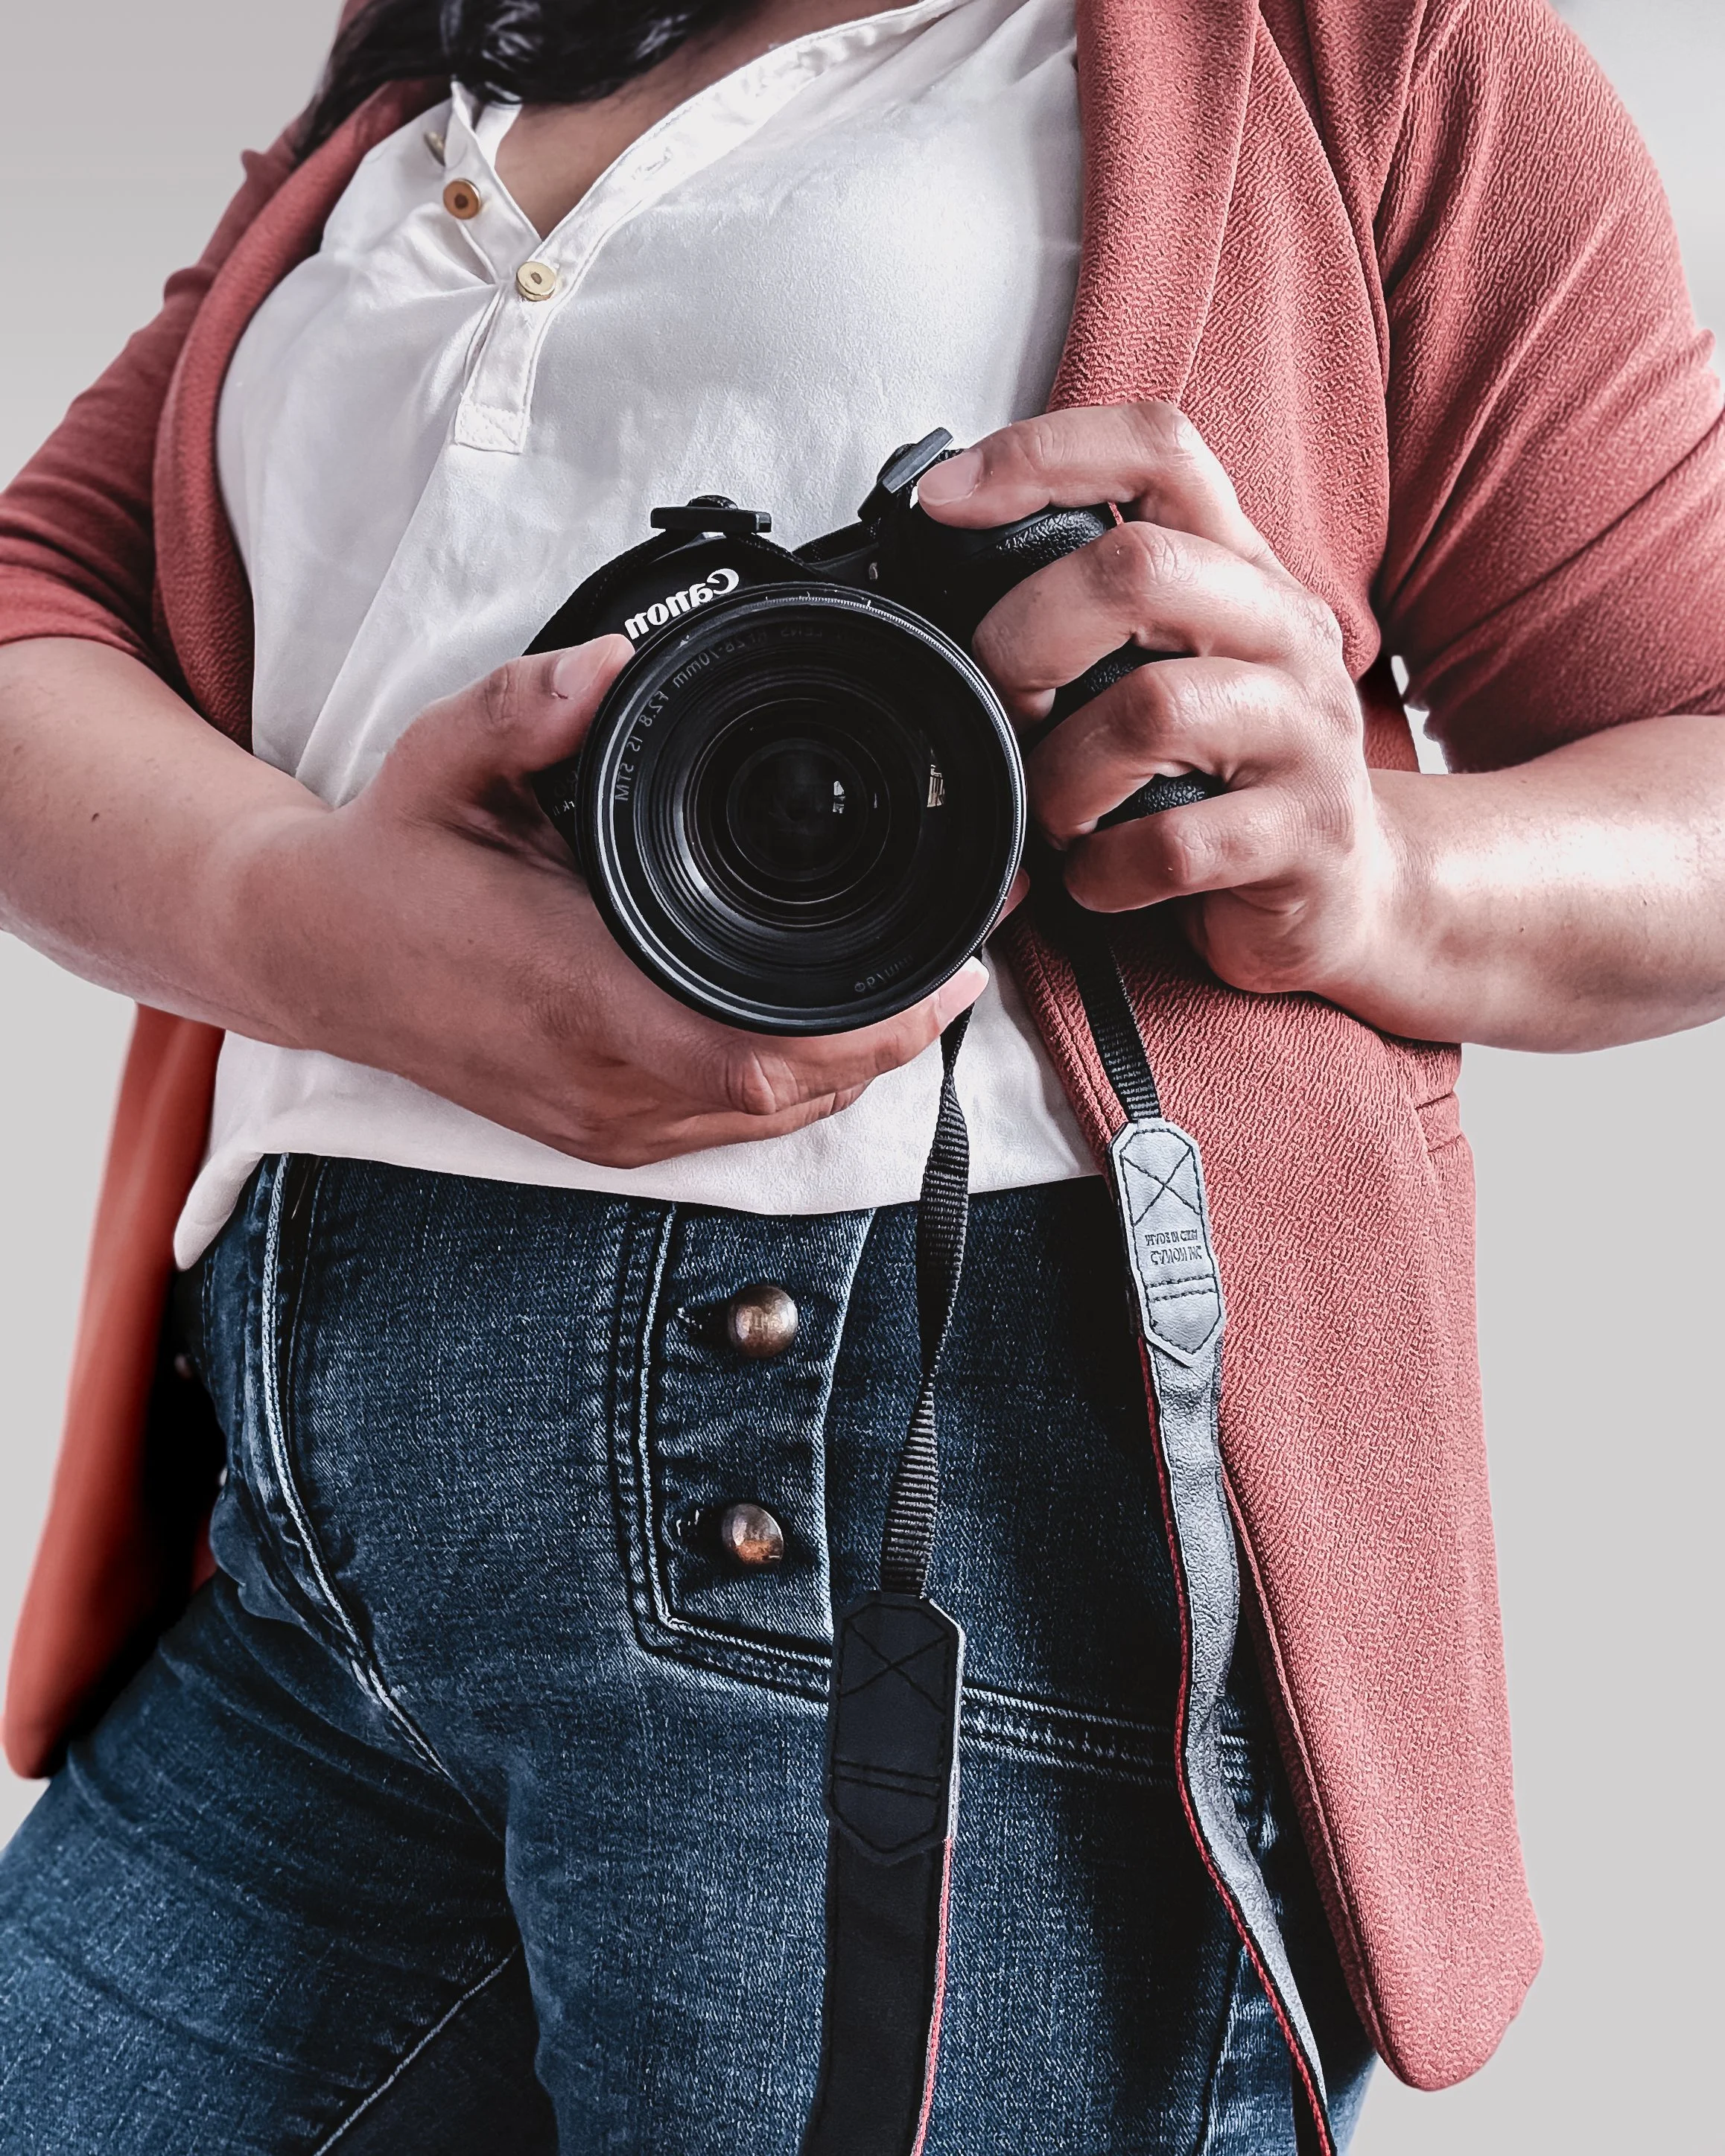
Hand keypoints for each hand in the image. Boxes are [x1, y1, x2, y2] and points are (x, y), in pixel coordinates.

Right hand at [236, 641, 984, 1165]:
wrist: (315, 957)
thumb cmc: (390, 862)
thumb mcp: (444, 761)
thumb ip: (527, 706)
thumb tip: (612, 662)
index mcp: (574, 992)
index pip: (756, 1051)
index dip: (873, 1030)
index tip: (950, 970)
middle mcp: (595, 1078)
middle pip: (788, 1096)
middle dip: (894, 1040)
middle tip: (963, 965)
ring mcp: (596, 1121)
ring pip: (766, 1123)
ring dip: (854, 1067)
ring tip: (920, 995)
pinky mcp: (594, 1136)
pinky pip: (728, 1130)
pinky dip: (796, 1088)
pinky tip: (833, 1037)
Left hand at [917, 402, 1396, 1001]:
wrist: (1351, 891)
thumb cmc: (1224, 781)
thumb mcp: (1164, 671)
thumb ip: (1089, 623)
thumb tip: (941, 608)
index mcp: (1242, 571)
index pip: (1158, 449)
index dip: (1041, 457)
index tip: (944, 502)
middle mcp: (1287, 630)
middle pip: (1140, 571)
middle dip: (1027, 640)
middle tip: (1007, 707)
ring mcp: (1308, 732)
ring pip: (1150, 711)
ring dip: (1061, 778)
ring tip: (1058, 816)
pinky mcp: (1307, 836)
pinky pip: (1169, 845)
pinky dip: (1104, 872)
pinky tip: (1101, 877)